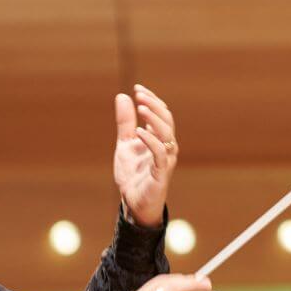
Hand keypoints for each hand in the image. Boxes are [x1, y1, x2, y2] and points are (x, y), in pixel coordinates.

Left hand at [114, 85, 177, 226]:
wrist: (134, 202)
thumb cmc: (133, 175)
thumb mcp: (125, 144)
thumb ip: (125, 123)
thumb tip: (123, 96)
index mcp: (159, 138)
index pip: (161, 113)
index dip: (152, 99)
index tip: (137, 88)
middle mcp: (166, 147)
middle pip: (167, 120)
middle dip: (154, 105)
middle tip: (139, 95)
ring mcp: (165, 160)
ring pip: (167, 134)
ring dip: (154, 119)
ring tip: (141, 108)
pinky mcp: (161, 173)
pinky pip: (160, 154)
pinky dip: (151, 141)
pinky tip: (139, 132)